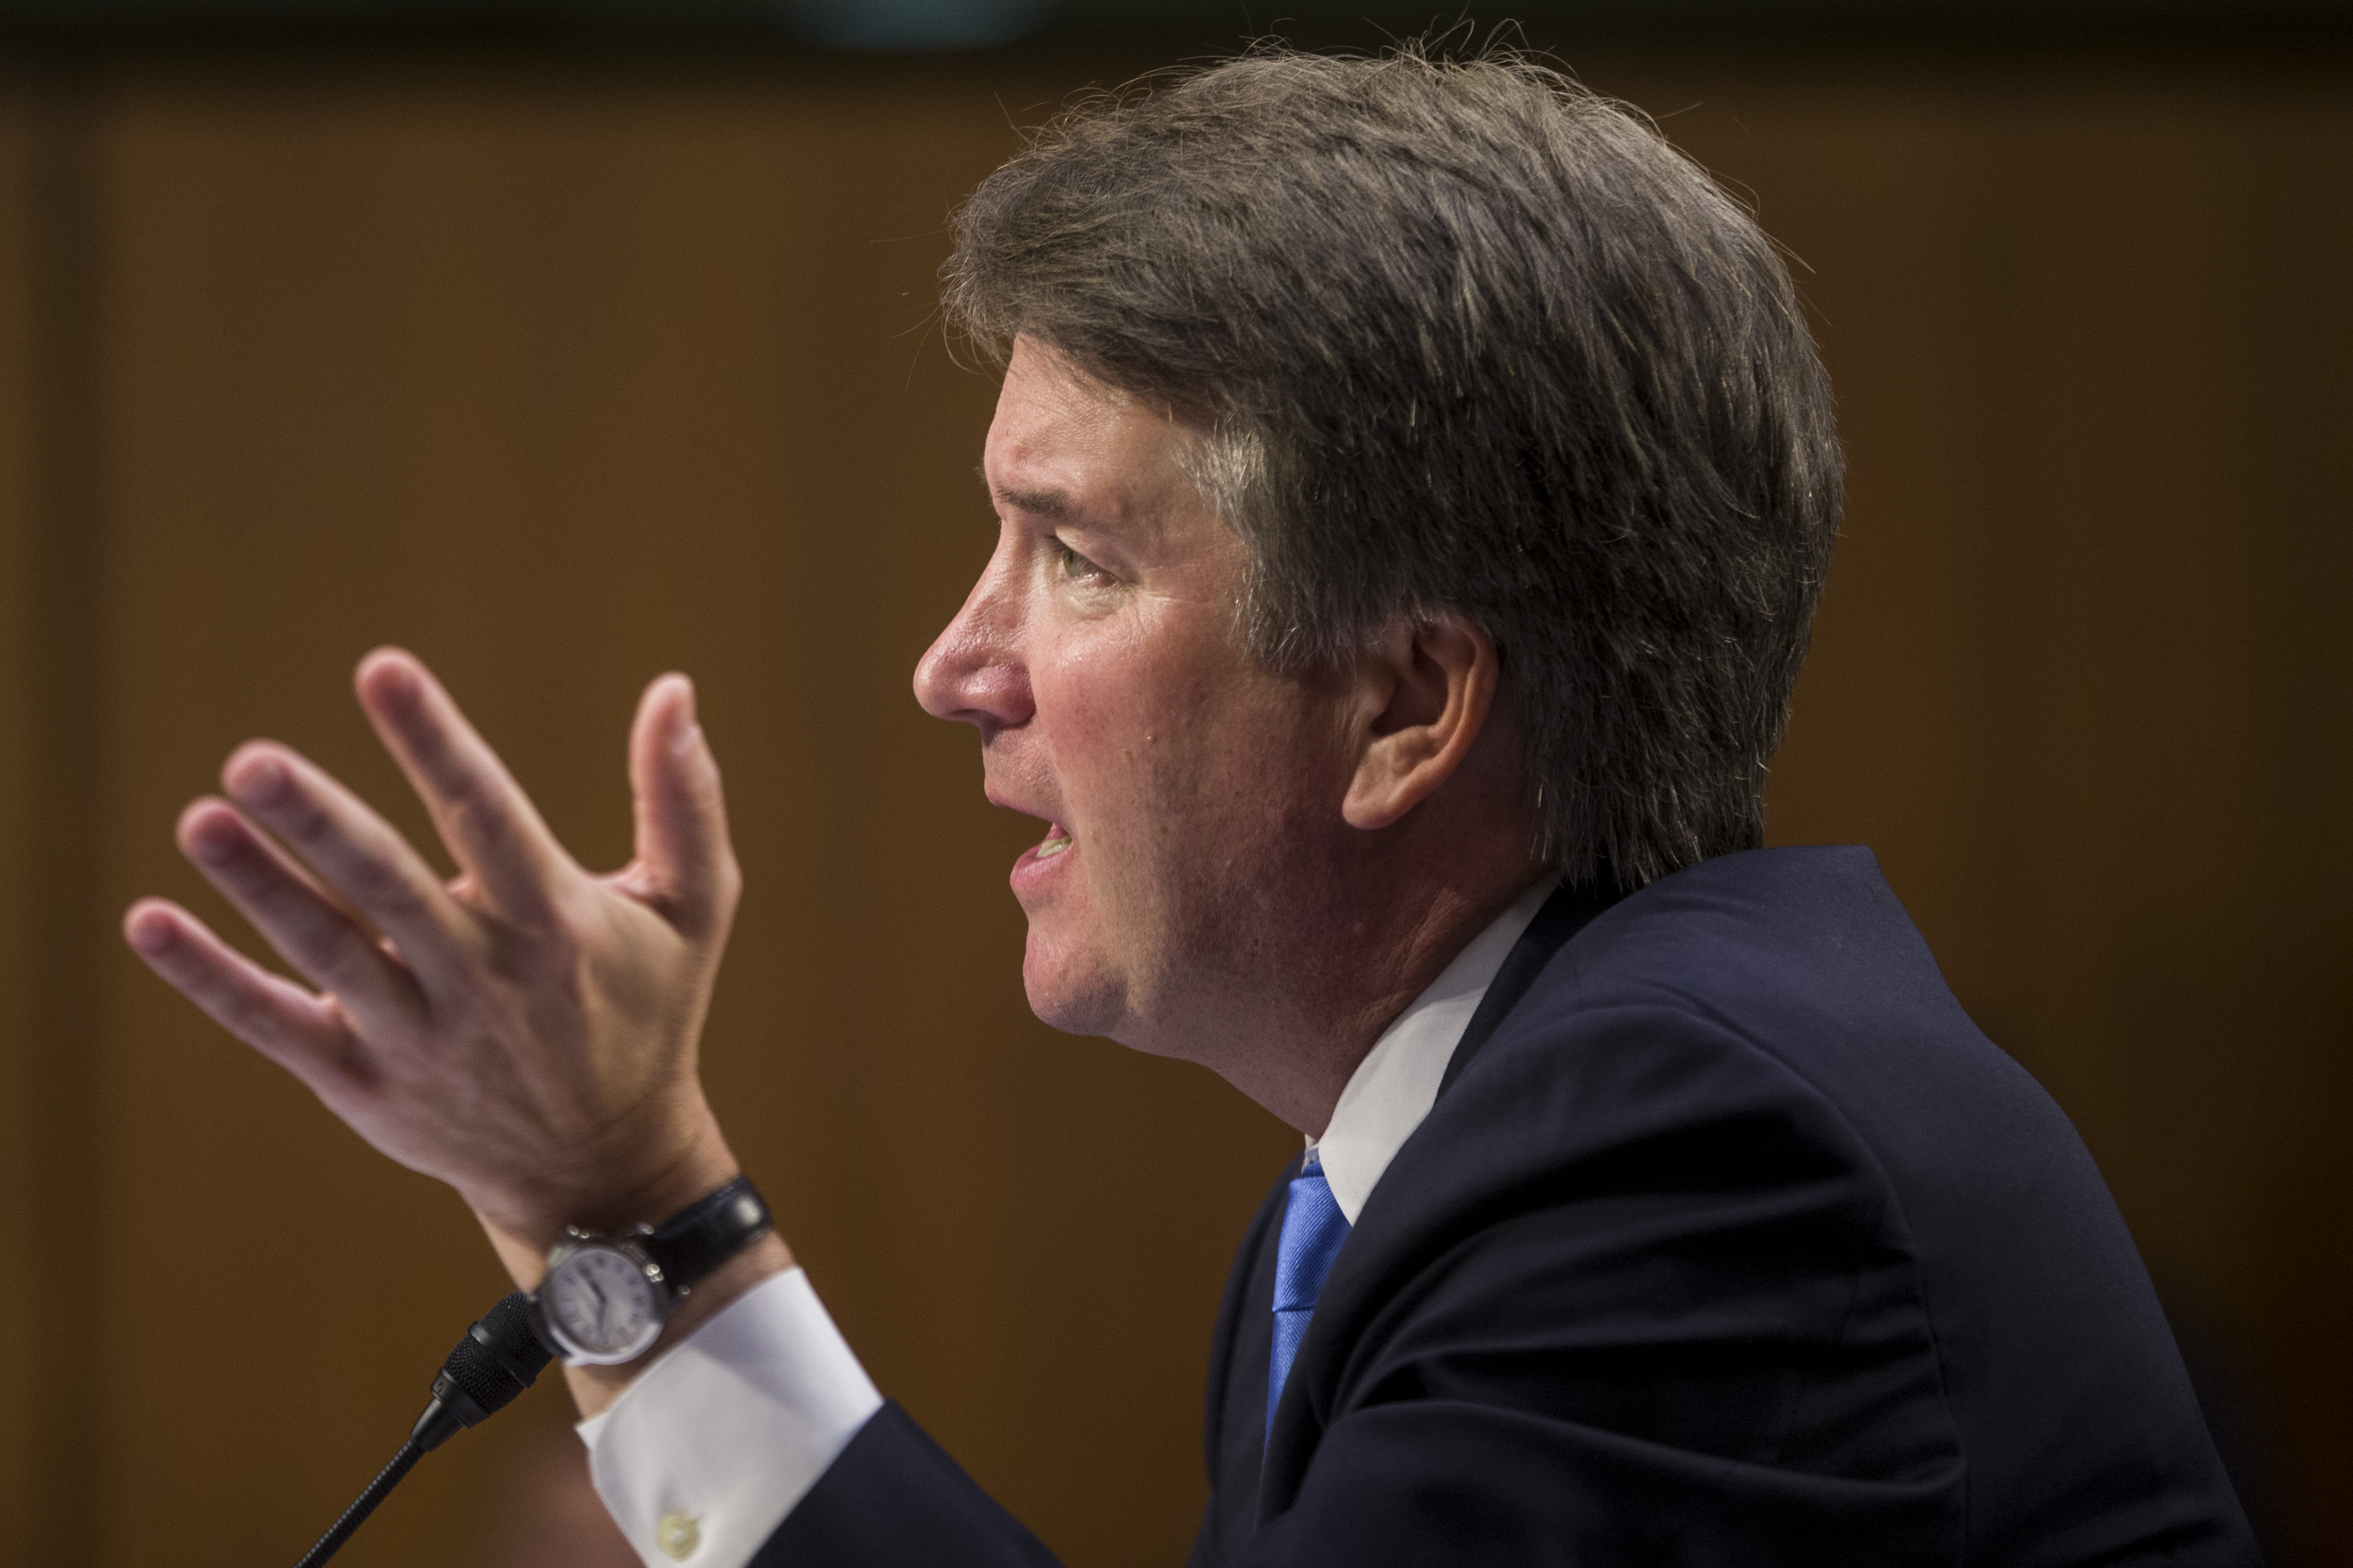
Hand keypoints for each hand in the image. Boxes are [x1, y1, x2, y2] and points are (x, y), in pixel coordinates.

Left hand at [123, 648, 751, 1268]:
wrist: (602, 1171)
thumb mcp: (693, 910)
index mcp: (555, 923)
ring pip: (326, 952)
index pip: (487, 815)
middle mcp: (481, 979)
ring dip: (259, 888)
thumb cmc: (646, 1013)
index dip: (436, 742)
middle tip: (252, 761)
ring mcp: (415, 1038)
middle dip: (320, 823)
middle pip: (389, 887)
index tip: (382, 669)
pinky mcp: (362, 1086)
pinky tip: (148, 923)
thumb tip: (675, 688)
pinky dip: (211, 979)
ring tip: (199, 821)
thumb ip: (684, 799)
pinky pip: (275, 1026)